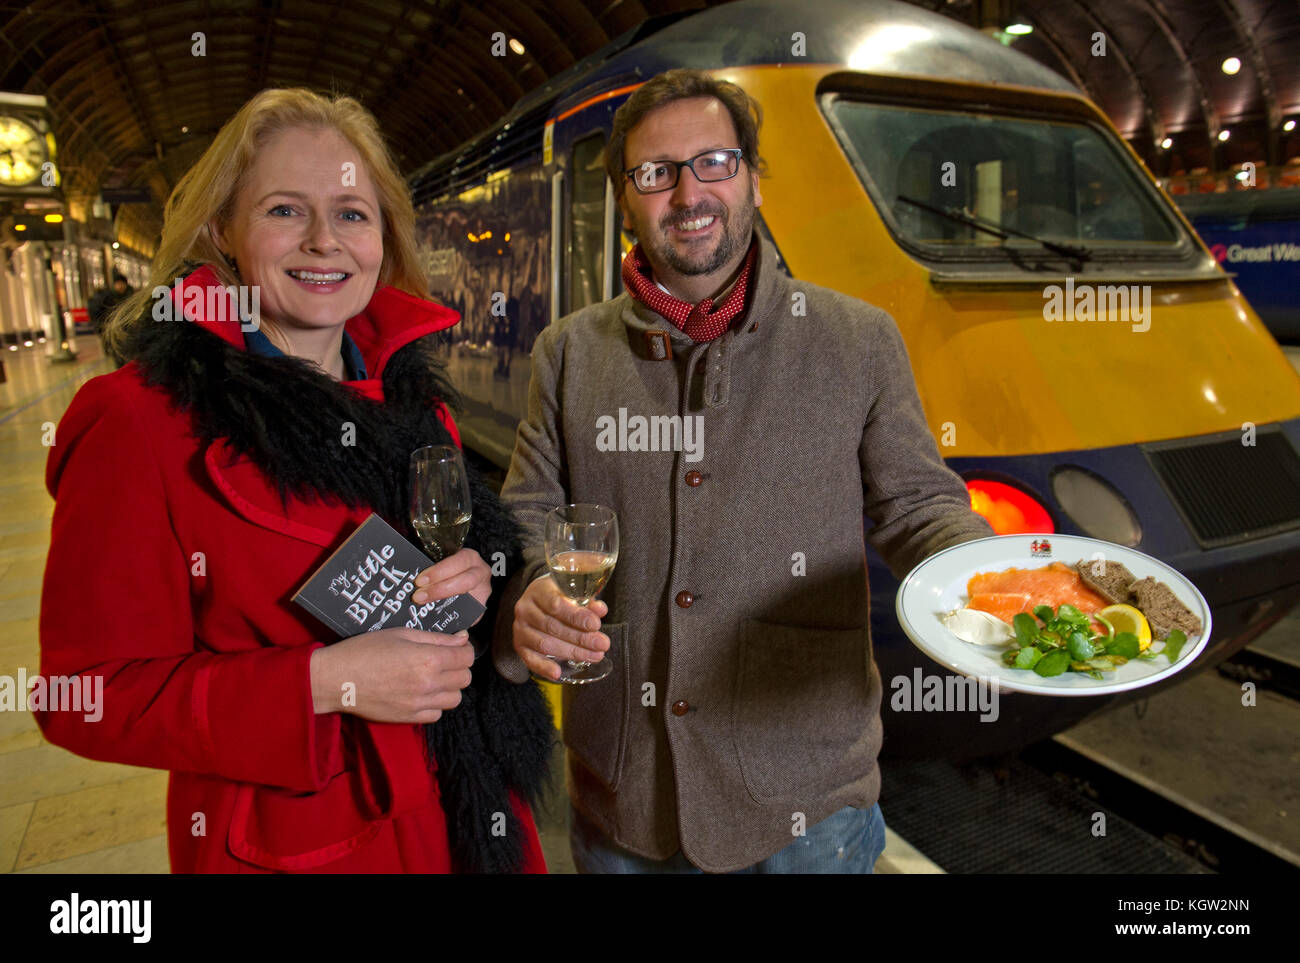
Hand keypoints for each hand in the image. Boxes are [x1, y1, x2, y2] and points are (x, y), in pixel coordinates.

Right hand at [309, 627, 473, 722]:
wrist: (337, 679)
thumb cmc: (365, 650)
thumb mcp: (402, 634)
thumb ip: (436, 638)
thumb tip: (462, 639)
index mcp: (428, 658)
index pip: (466, 656)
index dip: (464, 649)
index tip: (456, 647)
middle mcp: (428, 683)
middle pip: (465, 678)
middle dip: (459, 667)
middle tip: (444, 660)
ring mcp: (419, 703)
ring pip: (455, 698)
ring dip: (449, 687)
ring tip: (434, 678)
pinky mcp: (409, 718)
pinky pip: (437, 714)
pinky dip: (434, 704)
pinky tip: (422, 693)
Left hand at [412, 547, 490, 622]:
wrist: (459, 578)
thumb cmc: (446, 570)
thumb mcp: (441, 564)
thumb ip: (430, 570)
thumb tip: (406, 579)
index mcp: (470, 558)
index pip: (459, 562)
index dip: (439, 572)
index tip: (420, 581)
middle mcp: (480, 574)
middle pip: (466, 581)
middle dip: (440, 590)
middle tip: (419, 596)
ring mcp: (483, 592)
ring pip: (468, 600)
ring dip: (444, 604)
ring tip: (424, 607)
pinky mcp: (479, 610)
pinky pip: (466, 616)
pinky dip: (450, 618)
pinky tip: (434, 620)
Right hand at [512, 575, 609, 680]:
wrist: (538, 603)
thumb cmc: (559, 597)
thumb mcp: (573, 593)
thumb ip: (588, 602)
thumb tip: (600, 610)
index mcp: (539, 591)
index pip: (556, 604)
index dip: (577, 616)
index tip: (596, 624)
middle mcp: (525, 609)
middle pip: (553, 627)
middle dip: (581, 638)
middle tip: (602, 644)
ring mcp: (520, 629)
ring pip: (545, 644)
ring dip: (572, 652)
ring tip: (594, 656)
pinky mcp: (520, 646)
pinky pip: (530, 660)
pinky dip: (544, 668)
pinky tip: (557, 673)